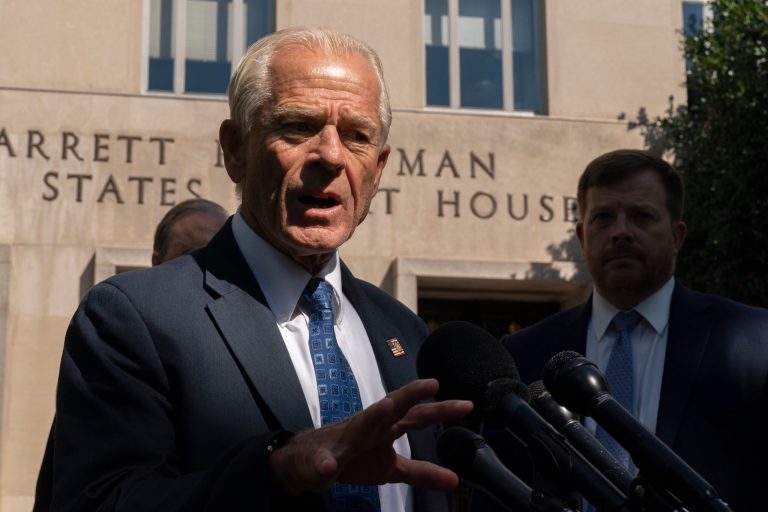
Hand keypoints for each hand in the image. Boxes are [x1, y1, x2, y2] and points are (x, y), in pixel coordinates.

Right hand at [268, 378, 471, 494]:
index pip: (418, 415)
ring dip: (371, 416)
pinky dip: (324, 464)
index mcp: (385, 428)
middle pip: (392, 407)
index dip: (441, 410)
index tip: (466, 405)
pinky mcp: (320, 460)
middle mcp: (368, 426)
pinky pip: (322, 462)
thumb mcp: (391, 468)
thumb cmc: (354, 456)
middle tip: (430, 384)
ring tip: (383, 407)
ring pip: (358, 425)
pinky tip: (327, 467)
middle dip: (410, 395)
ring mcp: (344, 441)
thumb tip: (455, 481)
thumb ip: (421, 472)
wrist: (307, 460)